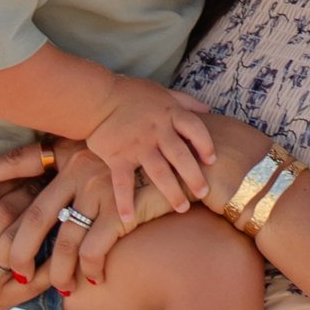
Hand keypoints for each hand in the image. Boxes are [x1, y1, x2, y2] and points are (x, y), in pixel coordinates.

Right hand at [0, 150, 56, 309]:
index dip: (5, 179)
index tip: (22, 167)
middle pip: (3, 218)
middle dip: (26, 192)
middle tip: (42, 177)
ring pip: (19, 244)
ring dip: (39, 219)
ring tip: (49, 200)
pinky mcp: (1, 303)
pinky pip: (35, 280)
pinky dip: (52, 259)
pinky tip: (62, 238)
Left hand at [6, 146, 126, 287]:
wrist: (182, 170)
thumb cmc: (134, 173)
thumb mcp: (96, 161)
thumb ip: (66, 178)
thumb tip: (29, 212)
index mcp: (65, 151)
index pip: (15, 162)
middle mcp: (78, 165)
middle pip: (35, 216)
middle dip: (20, 252)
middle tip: (19, 273)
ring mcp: (99, 186)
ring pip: (63, 242)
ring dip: (59, 273)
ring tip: (63, 286)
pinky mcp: (120, 209)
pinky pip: (92, 251)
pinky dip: (89, 270)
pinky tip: (95, 278)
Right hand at [85, 76, 217, 227]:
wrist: (97, 98)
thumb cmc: (131, 95)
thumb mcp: (162, 92)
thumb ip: (185, 101)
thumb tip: (208, 109)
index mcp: (169, 114)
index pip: (195, 129)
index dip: (206, 145)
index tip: (212, 160)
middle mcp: (157, 131)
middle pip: (181, 156)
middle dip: (194, 176)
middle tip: (203, 193)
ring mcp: (137, 146)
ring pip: (159, 172)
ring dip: (171, 192)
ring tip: (182, 207)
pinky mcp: (117, 157)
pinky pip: (123, 182)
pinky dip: (125, 201)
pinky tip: (128, 218)